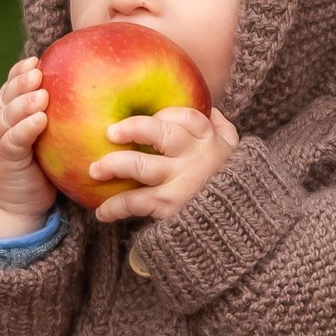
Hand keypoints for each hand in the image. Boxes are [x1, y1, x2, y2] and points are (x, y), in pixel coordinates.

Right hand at [0, 57, 56, 236]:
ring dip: (24, 103)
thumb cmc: (35, 171)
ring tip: (41, 93)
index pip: (9, 88)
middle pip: (6, 97)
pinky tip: (40, 120)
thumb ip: (47, 118)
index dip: (20, 73)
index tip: (36, 60)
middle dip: (21, 82)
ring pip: (7, 116)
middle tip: (38, 70)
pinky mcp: (0, 160)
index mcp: (0, 115)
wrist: (13, 208)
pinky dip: (25, 129)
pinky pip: (13, 141)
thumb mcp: (40, 140)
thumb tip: (83, 94)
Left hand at [91, 106, 239, 222]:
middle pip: (162, 134)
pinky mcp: (169, 206)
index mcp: (209, 140)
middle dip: (134, 129)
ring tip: (94, 169)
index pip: (187, 117)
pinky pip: (136, 202)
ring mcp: (180, 182)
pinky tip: (101, 212)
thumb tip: (211, 110)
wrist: (240, 225)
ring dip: (114, 164)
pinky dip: (115, 206)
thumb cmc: (232, 184)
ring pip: (142, 165)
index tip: (150, 116)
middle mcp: (194, 157)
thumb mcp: (234, 151)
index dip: (165, 114)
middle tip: (110, 132)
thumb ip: (221, 128)